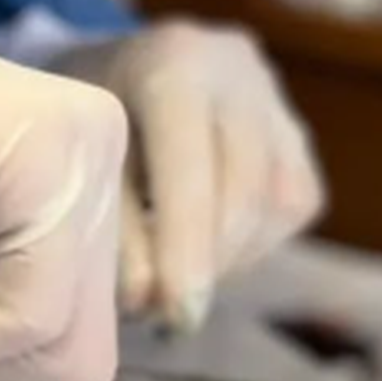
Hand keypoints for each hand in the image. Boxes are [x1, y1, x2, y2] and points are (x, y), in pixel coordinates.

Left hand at [57, 21, 323, 332]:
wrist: (119, 67)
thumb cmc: (88, 116)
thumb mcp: (84, 158)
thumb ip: (116, 227)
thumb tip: (149, 302)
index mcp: (173, 64)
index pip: (190, 166)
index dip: (186, 248)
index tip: (175, 314)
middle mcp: (237, 72)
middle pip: (245, 189)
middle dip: (210, 266)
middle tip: (166, 316)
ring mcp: (275, 99)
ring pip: (280, 201)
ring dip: (233, 259)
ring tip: (182, 283)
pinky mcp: (297, 134)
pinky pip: (295, 202)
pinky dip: (254, 243)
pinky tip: (211, 253)